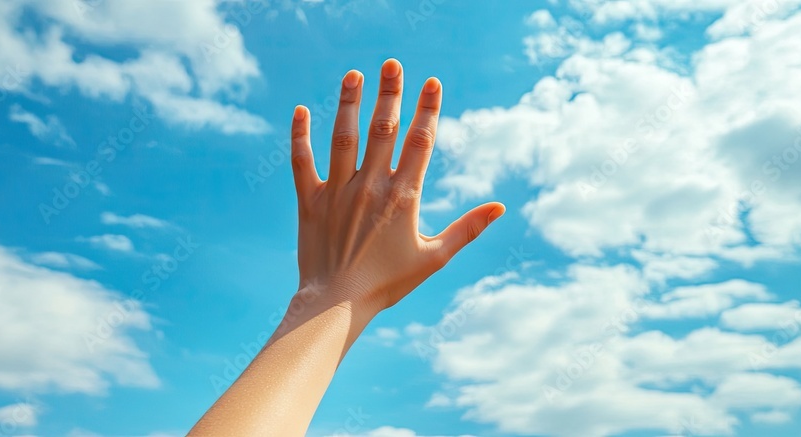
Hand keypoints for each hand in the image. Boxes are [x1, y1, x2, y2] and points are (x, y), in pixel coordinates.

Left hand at [289, 59, 504, 314]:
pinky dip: (300, 136)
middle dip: (390, 93)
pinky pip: (302, 162)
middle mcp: (371, 187)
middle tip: (392, 63)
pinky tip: (300, 110)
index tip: (432, 81)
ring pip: (343, 137)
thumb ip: (467, 229)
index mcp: (404, 197)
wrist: (337, 305)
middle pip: (383, 130)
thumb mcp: (435, 258)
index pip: (420, 142)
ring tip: (353, 75)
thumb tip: (500, 207)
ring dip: (348, 103)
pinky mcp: (310, 202)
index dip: (427, 109)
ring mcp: (338, 192)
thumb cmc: (389, 283)